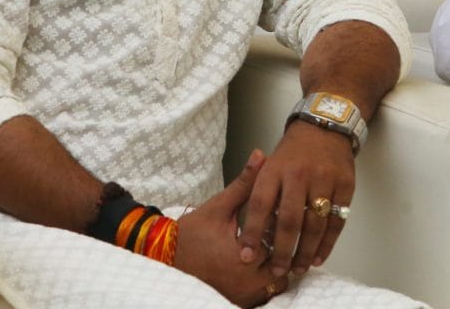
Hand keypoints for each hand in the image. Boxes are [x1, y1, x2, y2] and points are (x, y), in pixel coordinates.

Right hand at [174, 150, 287, 306]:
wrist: (167, 257)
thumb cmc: (193, 231)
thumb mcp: (220, 206)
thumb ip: (245, 183)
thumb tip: (261, 155)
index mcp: (242, 257)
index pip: (279, 242)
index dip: (283, 227)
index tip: (281, 214)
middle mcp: (245, 282)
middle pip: (282, 265)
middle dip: (283, 249)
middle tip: (278, 232)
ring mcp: (243, 296)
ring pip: (277, 282)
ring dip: (277, 266)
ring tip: (271, 247)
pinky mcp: (239, 302)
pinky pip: (265, 293)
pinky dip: (267, 279)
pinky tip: (261, 262)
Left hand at [237, 119, 355, 277]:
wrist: (324, 126)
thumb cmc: (292, 152)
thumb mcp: (269, 165)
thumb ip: (261, 195)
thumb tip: (252, 234)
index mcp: (275, 169)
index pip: (261, 206)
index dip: (252, 233)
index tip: (246, 256)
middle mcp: (299, 174)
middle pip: (290, 221)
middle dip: (282, 251)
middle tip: (277, 271)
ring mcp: (324, 180)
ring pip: (315, 225)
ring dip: (306, 252)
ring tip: (297, 269)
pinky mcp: (345, 186)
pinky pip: (337, 222)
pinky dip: (327, 243)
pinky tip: (318, 257)